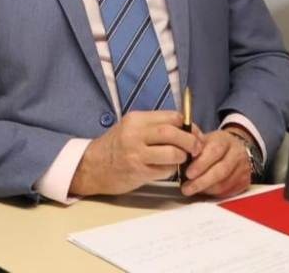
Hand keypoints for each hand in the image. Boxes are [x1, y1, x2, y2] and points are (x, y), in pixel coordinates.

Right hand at [70, 111, 201, 195]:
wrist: (92, 166)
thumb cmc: (115, 146)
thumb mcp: (131, 128)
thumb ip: (154, 126)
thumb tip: (186, 129)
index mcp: (137, 119)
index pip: (171, 117)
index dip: (188, 125)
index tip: (194, 133)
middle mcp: (135, 133)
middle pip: (173, 132)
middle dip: (191, 140)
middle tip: (197, 148)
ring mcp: (136, 153)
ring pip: (172, 152)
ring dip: (183, 157)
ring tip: (182, 159)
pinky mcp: (138, 171)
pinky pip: (165, 170)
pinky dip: (172, 170)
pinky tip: (168, 169)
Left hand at [180, 127, 251, 197]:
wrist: (236, 148)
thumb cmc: (216, 145)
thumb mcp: (205, 139)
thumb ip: (194, 146)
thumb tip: (180, 154)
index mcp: (225, 140)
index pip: (214, 151)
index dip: (200, 164)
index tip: (188, 173)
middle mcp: (237, 153)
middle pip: (220, 171)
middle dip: (201, 181)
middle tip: (187, 187)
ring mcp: (243, 168)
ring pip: (224, 184)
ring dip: (206, 189)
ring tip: (191, 190)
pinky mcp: (245, 181)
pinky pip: (228, 191)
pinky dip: (214, 193)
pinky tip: (204, 191)